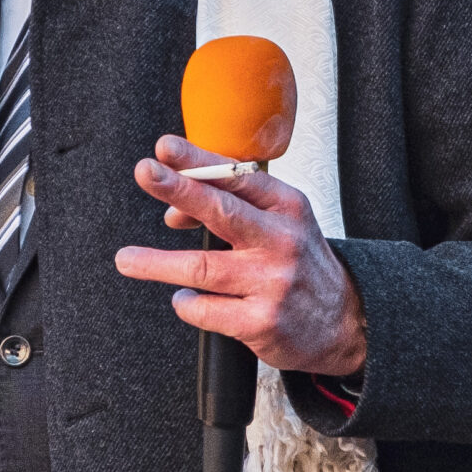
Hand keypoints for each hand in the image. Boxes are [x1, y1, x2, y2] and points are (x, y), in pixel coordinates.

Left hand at [115, 134, 366, 376]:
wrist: (345, 323)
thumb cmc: (299, 265)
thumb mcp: (278, 225)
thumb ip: (229, 209)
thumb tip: (171, 213)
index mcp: (287, 207)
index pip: (237, 177)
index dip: (198, 161)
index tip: (165, 148)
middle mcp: (282, 241)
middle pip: (222, 211)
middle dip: (179, 189)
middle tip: (146, 173)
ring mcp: (272, 283)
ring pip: (202, 268)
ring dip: (156, 263)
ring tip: (126, 259)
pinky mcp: (261, 323)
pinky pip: (206, 310)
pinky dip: (186, 303)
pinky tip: (184, 299)